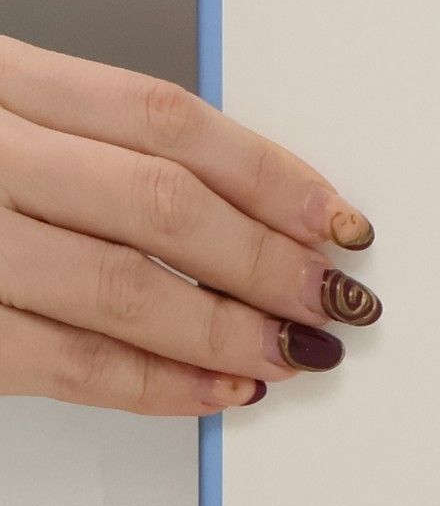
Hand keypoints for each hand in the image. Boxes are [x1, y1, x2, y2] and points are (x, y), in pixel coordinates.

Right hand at [0, 36, 379, 414]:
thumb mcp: (3, 112)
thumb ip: (95, 144)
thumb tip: (254, 207)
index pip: (164, 117)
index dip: (269, 173)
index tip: (339, 222)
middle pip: (154, 202)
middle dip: (264, 261)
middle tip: (334, 299)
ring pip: (117, 285)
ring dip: (224, 330)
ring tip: (294, 352)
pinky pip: (60, 362)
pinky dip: (152, 384)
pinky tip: (216, 392)